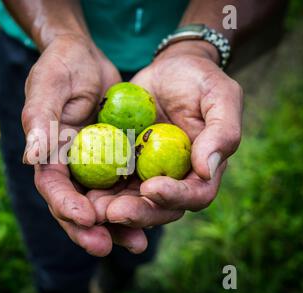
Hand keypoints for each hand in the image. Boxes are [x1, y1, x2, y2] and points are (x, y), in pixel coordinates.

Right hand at [21, 35, 148, 255]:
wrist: (85, 58)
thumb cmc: (61, 67)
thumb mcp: (48, 87)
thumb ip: (39, 121)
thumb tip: (31, 157)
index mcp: (46, 157)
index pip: (52, 188)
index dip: (66, 206)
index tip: (86, 217)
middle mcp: (69, 168)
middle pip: (77, 207)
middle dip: (89, 230)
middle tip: (106, 246)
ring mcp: (93, 167)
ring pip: (103, 205)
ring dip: (118, 226)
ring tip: (137, 243)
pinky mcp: (116, 162)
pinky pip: (126, 187)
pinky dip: (138, 203)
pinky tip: (155, 214)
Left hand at [88, 40, 242, 229]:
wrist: (169, 69)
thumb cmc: (199, 80)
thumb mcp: (220, 96)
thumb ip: (222, 132)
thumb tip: (206, 170)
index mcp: (202, 170)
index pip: (195, 195)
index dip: (175, 197)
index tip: (151, 187)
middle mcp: (175, 180)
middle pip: (159, 209)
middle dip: (138, 213)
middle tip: (114, 211)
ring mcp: (146, 174)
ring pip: (131, 203)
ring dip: (113, 210)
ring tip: (93, 209)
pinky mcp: (123, 165)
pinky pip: (109, 183)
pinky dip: (96, 192)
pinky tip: (80, 194)